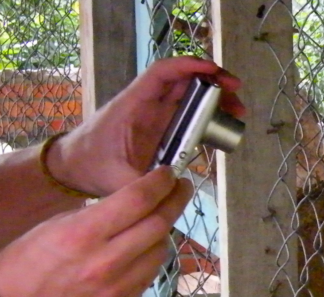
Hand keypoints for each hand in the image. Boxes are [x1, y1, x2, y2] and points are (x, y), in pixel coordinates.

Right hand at [0, 167, 190, 296]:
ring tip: (160, 218)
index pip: (138, 200)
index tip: (170, 173)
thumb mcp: (55, 226)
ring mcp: (117, 287)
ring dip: (165, 230)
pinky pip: (150, 274)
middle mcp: (105, 261)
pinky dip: (152, 256)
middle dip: (175, 200)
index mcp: (83, 234)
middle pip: (159, 223)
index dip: (161, 182)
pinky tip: (146, 247)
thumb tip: (134, 201)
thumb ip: (99, 214)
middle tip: (182, 187)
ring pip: (161, 250)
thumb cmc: (24, 265)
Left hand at [46, 56, 243, 195]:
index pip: (163, 74)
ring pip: (190, 96)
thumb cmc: (89, 165)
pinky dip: (208, 117)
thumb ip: (143, 185)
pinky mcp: (162, 128)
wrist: (72, 167)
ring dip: (216, 99)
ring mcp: (156, 115)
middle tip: (237, 97)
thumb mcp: (116, 179)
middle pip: (185, 81)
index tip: (215, 72)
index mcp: (134, 105)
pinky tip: (221, 130)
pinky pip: (189, 115)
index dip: (190, 67)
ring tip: (237, 113)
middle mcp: (147, 105)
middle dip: (214, 82)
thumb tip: (173, 189)